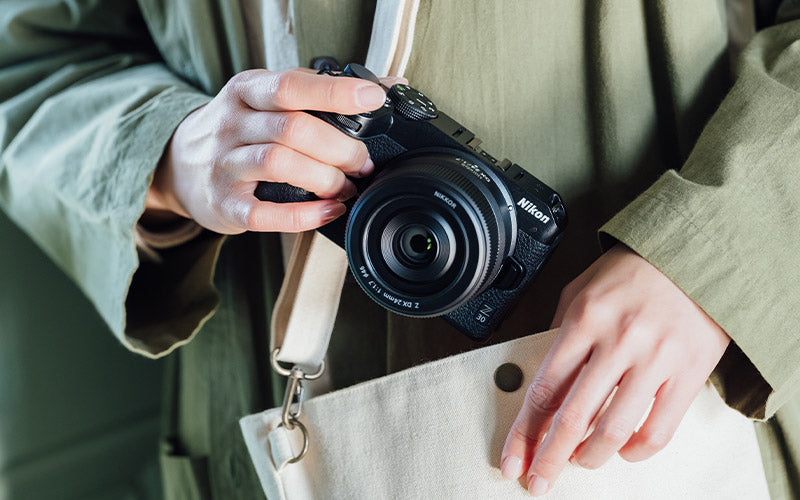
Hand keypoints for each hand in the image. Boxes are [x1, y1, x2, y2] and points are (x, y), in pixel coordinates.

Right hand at [145, 68, 403, 233]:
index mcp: (247, 90)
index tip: (373, 99)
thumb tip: (389, 85)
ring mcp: (224, 165)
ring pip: (278, 163)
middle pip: (292, 129)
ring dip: (324, 178)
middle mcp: (232, 124)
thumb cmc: (239, 129)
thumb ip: (319, 91)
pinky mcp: (225, 204)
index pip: (291, 85)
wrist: (177, 163)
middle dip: (339, 148)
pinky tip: (328, 211)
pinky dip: (303, 215)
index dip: (335, 92)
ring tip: (347, 187)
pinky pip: (264, 212)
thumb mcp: (268, 99)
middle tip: (363, 163)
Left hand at [500, 244, 730, 495]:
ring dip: (590, 457)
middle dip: (549, 457)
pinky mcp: (688, 374)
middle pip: (573, 417)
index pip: (544, 388)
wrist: (697, 256)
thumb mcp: (581, 288)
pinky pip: (658, 430)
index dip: (525, 432)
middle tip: (538, 481)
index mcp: (584, 318)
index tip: (512, 459)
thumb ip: (559, 330)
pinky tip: (624, 451)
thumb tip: (542, 375)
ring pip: (613, 430)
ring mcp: (654, 359)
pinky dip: (636, 451)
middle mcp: (618, 341)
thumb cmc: (635, 272)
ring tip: (580, 461)